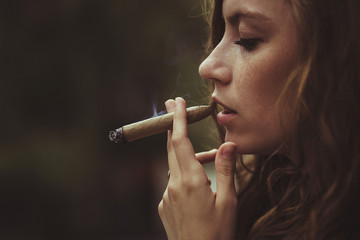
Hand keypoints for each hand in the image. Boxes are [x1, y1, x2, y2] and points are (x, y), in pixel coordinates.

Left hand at [158, 97, 237, 239]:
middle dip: (171, 124)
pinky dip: (183, 174)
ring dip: (184, 154)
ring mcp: (166, 196)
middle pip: (170, 147)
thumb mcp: (228, 201)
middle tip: (172, 106)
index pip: (180, 141)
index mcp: (190, 181)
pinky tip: (198, 184)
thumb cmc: (217, 233)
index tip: (177, 102)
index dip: (178, 120)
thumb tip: (229, 144)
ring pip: (174, 165)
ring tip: (207, 155)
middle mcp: (173, 185)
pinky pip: (173, 182)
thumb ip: (226, 170)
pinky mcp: (164, 205)